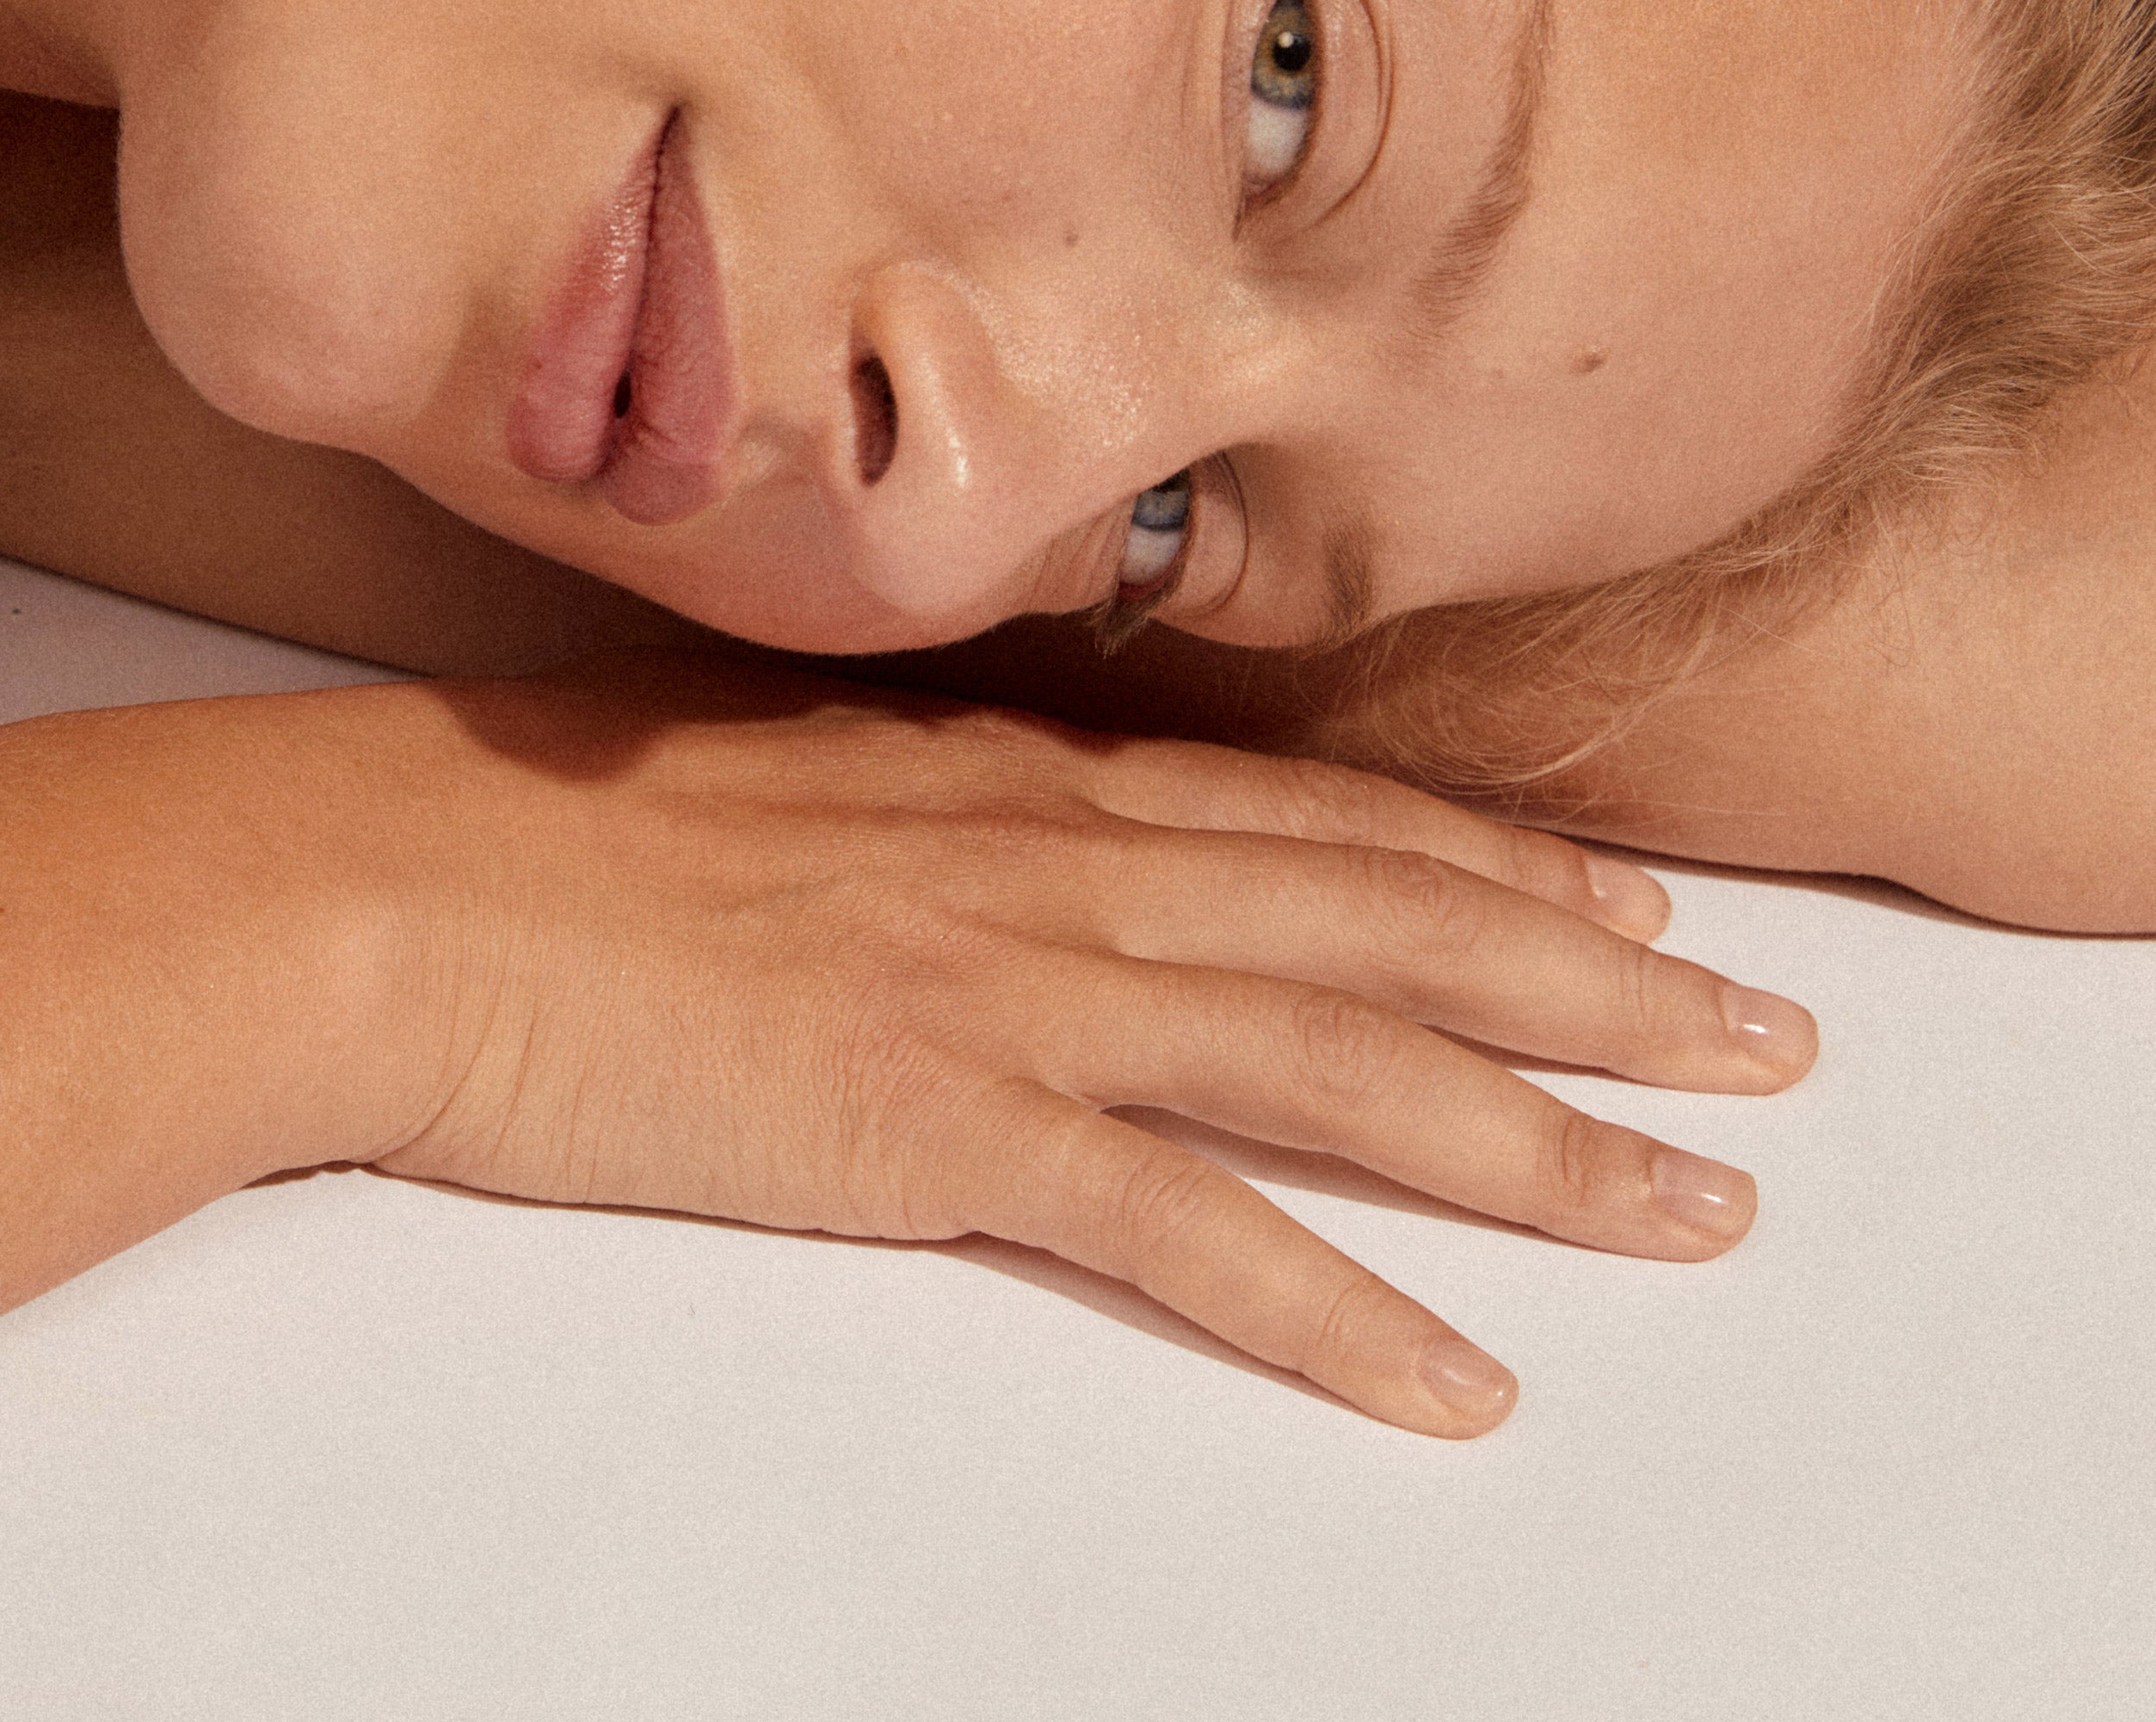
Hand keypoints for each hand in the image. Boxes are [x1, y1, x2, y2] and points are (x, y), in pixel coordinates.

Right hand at [340, 655, 1814, 1433]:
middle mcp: (1039, 858)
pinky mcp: (931, 1120)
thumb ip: (897, 806)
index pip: (1305, 818)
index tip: (1632, 903)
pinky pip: (1179, 1230)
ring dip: (1531, 1144)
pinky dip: (1330, 1307)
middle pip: (1376, 923)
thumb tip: (967, 834)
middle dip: (1592, 989)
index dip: (1490, 864)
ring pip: (1332, 1061)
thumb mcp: (750, 776)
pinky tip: (1448, 1381)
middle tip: (1769, 1051)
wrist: (386, 874)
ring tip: (1692, 1214)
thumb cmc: (531, 825)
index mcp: (997, 775)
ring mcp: (997, 983)